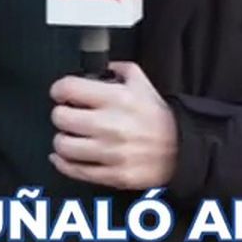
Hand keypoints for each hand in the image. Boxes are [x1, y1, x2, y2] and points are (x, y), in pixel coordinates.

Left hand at [49, 61, 176, 189]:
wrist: (182, 149)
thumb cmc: (159, 118)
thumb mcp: (142, 83)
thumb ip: (119, 69)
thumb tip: (99, 67)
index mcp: (116, 99)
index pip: (68, 88)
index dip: (59, 89)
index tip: (60, 93)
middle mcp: (110, 125)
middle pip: (60, 117)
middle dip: (61, 114)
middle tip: (67, 114)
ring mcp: (110, 152)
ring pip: (63, 145)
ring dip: (62, 139)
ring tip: (70, 136)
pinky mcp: (112, 174)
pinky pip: (75, 170)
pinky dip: (63, 163)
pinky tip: (63, 156)